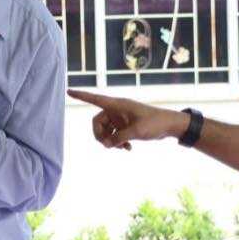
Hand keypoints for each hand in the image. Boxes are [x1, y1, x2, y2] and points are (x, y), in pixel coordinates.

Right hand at [67, 89, 189, 149]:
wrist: (170, 125)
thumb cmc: (155, 123)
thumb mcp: (136, 132)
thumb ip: (119, 138)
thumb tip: (106, 145)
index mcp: (118, 104)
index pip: (95, 99)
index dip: (81, 95)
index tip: (68, 91)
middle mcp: (116, 110)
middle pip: (97, 122)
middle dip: (101, 136)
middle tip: (109, 146)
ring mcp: (120, 118)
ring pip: (105, 131)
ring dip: (111, 141)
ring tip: (123, 148)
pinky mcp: (125, 125)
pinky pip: (114, 135)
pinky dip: (118, 142)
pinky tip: (128, 148)